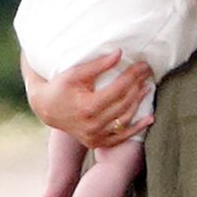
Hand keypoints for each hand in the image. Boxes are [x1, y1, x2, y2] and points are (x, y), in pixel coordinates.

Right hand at [23, 52, 153, 148]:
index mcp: (88, 106)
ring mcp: (95, 136)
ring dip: (138, 103)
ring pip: (125, 119)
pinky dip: (137, 129)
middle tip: (146, 73)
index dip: (132, 76)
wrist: (46, 109)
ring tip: (146, 88)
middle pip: (123, 103)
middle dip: (137, 86)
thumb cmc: (61, 87)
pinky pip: (121, 137)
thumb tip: (119, 54)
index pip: (118, 89)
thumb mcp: (75, 73)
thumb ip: (98, 65)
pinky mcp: (97, 142)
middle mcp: (93, 124)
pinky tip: (149, 119)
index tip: (142, 65)